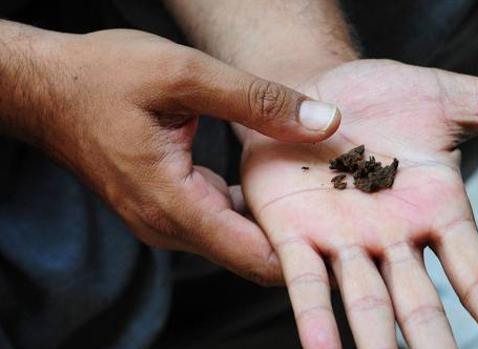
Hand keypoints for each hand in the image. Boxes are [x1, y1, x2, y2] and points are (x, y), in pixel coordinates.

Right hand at [4, 26, 342, 283]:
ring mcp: (165, 220)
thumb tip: (323, 120)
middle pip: (251, 256)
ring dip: (277, 223)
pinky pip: (219, 221)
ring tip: (320, 196)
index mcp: (173, 202)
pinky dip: (250, 209)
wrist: (46, 88)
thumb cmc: (102, 76)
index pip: (255, 257)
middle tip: (347, 213)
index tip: (349, 239)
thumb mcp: (186, 75)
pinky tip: (274, 182)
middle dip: (301, 240)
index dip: (307, 255)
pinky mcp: (165, 207)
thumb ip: (258, 101)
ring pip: (236, 241)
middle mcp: (168, 225)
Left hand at [240, 60, 477, 347]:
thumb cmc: (387, 97)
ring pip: (366, 305)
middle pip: (421, 306)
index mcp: (437, 212)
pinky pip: (307, 283)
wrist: (318, 86)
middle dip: (436, 346)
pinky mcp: (295, 232)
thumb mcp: (457, 99)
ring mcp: (343, 239)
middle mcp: (393, 238)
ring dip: (378, 345)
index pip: (477, 276)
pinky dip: (316, 319)